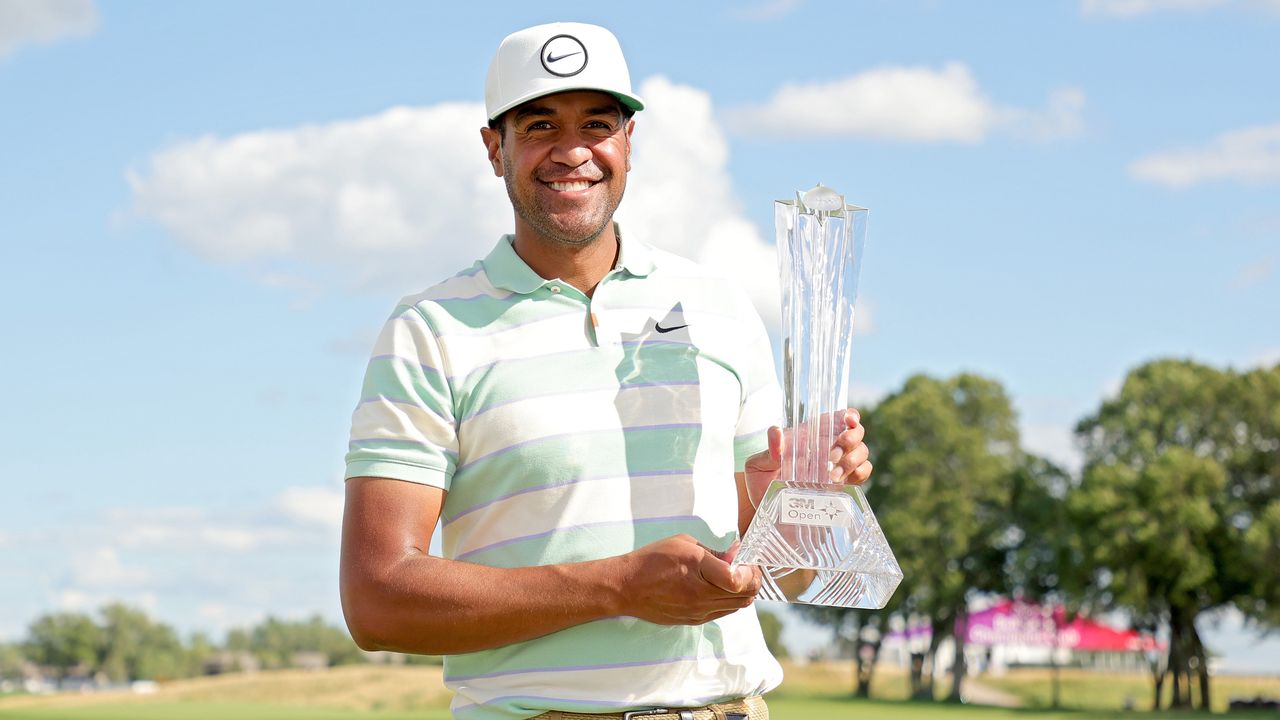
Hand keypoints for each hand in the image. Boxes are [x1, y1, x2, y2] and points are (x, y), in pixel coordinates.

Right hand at [615, 535, 761, 624]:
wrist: (626, 587)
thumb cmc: (652, 560)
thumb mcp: (684, 544)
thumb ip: (714, 552)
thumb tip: (736, 556)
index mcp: (698, 570)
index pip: (739, 580)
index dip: (750, 570)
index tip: (746, 560)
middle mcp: (700, 596)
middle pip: (745, 595)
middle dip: (752, 580)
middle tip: (746, 568)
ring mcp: (698, 612)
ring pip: (737, 606)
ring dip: (742, 592)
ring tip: (734, 577)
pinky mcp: (694, 620)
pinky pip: (723, 612)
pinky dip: (729, 601)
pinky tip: (719, 588)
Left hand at [743, 408, 871, 507]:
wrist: (769, 517)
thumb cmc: (761, 485)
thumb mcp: (757, 466)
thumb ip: (769, 450)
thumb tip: (776, 431)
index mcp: (809, 437)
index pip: (836, 418)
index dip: (848, 415)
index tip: (849, 421)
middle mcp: (827, 449)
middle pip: (855, 433)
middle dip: (851, 439)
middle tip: (832, 455)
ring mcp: (838, 467)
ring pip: (862, 452)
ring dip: (852, 460)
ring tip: (833, 475)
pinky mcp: (844, 487)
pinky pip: (863, 473)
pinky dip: (859, 474)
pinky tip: (842, 482)